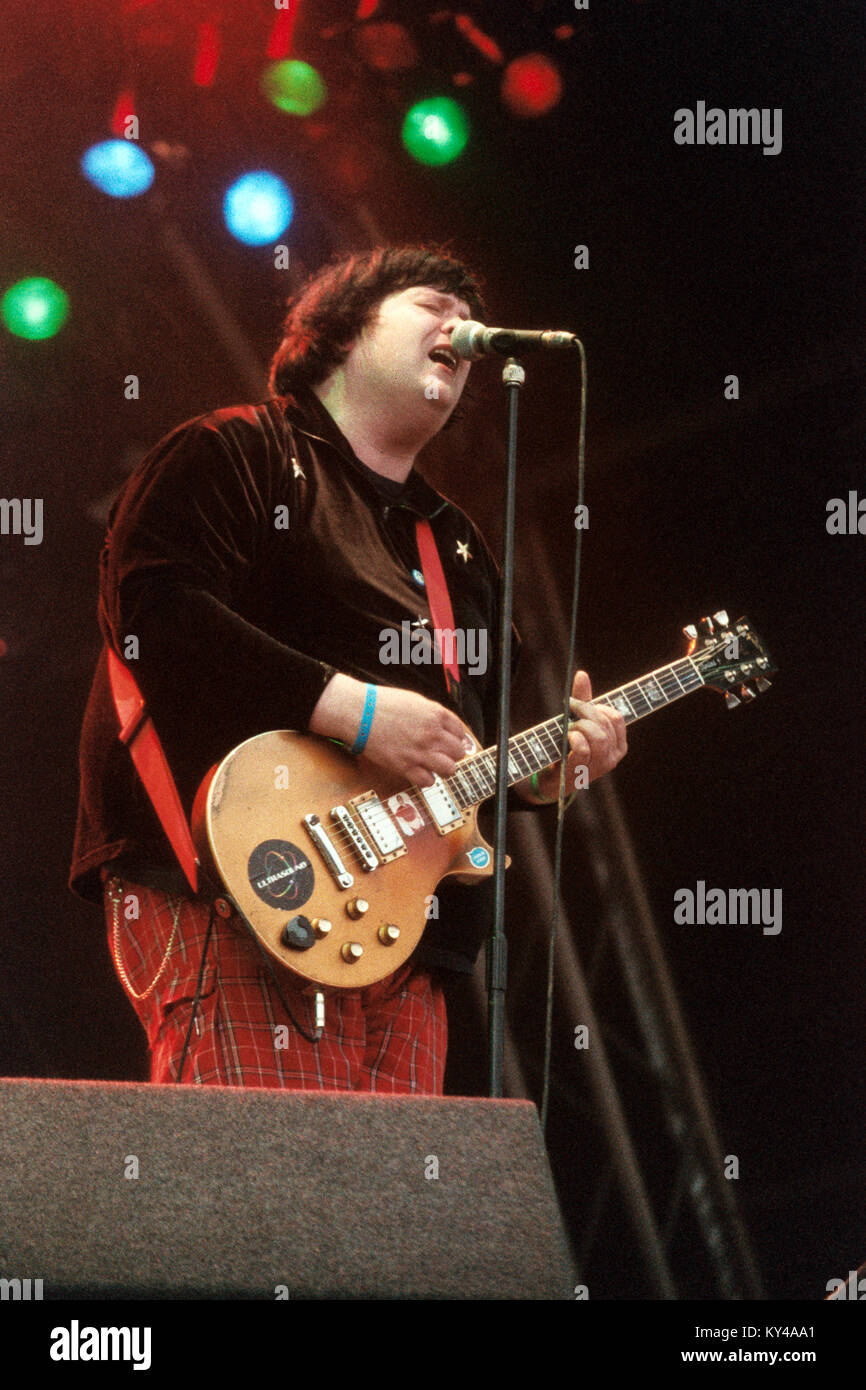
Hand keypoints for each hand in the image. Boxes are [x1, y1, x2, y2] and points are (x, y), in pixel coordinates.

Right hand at [309, 675, 471, 786]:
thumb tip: (446, 728)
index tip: (451, 742)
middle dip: (452, 754)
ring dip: (444, 769)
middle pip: (458, 752)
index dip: (457, 739)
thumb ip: (433, 714)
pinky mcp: (405, 766)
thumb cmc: (383, 704)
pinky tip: (419, 772)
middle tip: (443, 754)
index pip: (461, 732)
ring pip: (449, 769)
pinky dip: (426, 779)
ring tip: (435, 766)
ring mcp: (420, 751)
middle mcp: (432, 734)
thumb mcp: (415, 701)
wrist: (359, 712)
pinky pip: (428, 781)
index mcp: (436, 714)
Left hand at [531, 668, 627, 799]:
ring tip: (569, 728)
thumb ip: (583, 700)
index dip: (597, 707)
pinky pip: (583, 749)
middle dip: (584, 711)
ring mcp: (600, 766)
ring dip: (579, 725)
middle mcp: (613, 755)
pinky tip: (567, 737)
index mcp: (618, 743)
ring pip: (597, 736)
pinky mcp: (583, 771)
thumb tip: (582, 674)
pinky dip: (573, 738)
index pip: (616, 717)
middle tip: (569, 710)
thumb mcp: (577, 722)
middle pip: (605, 723)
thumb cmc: (568, 748)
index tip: (579, 705)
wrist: (553, 779)